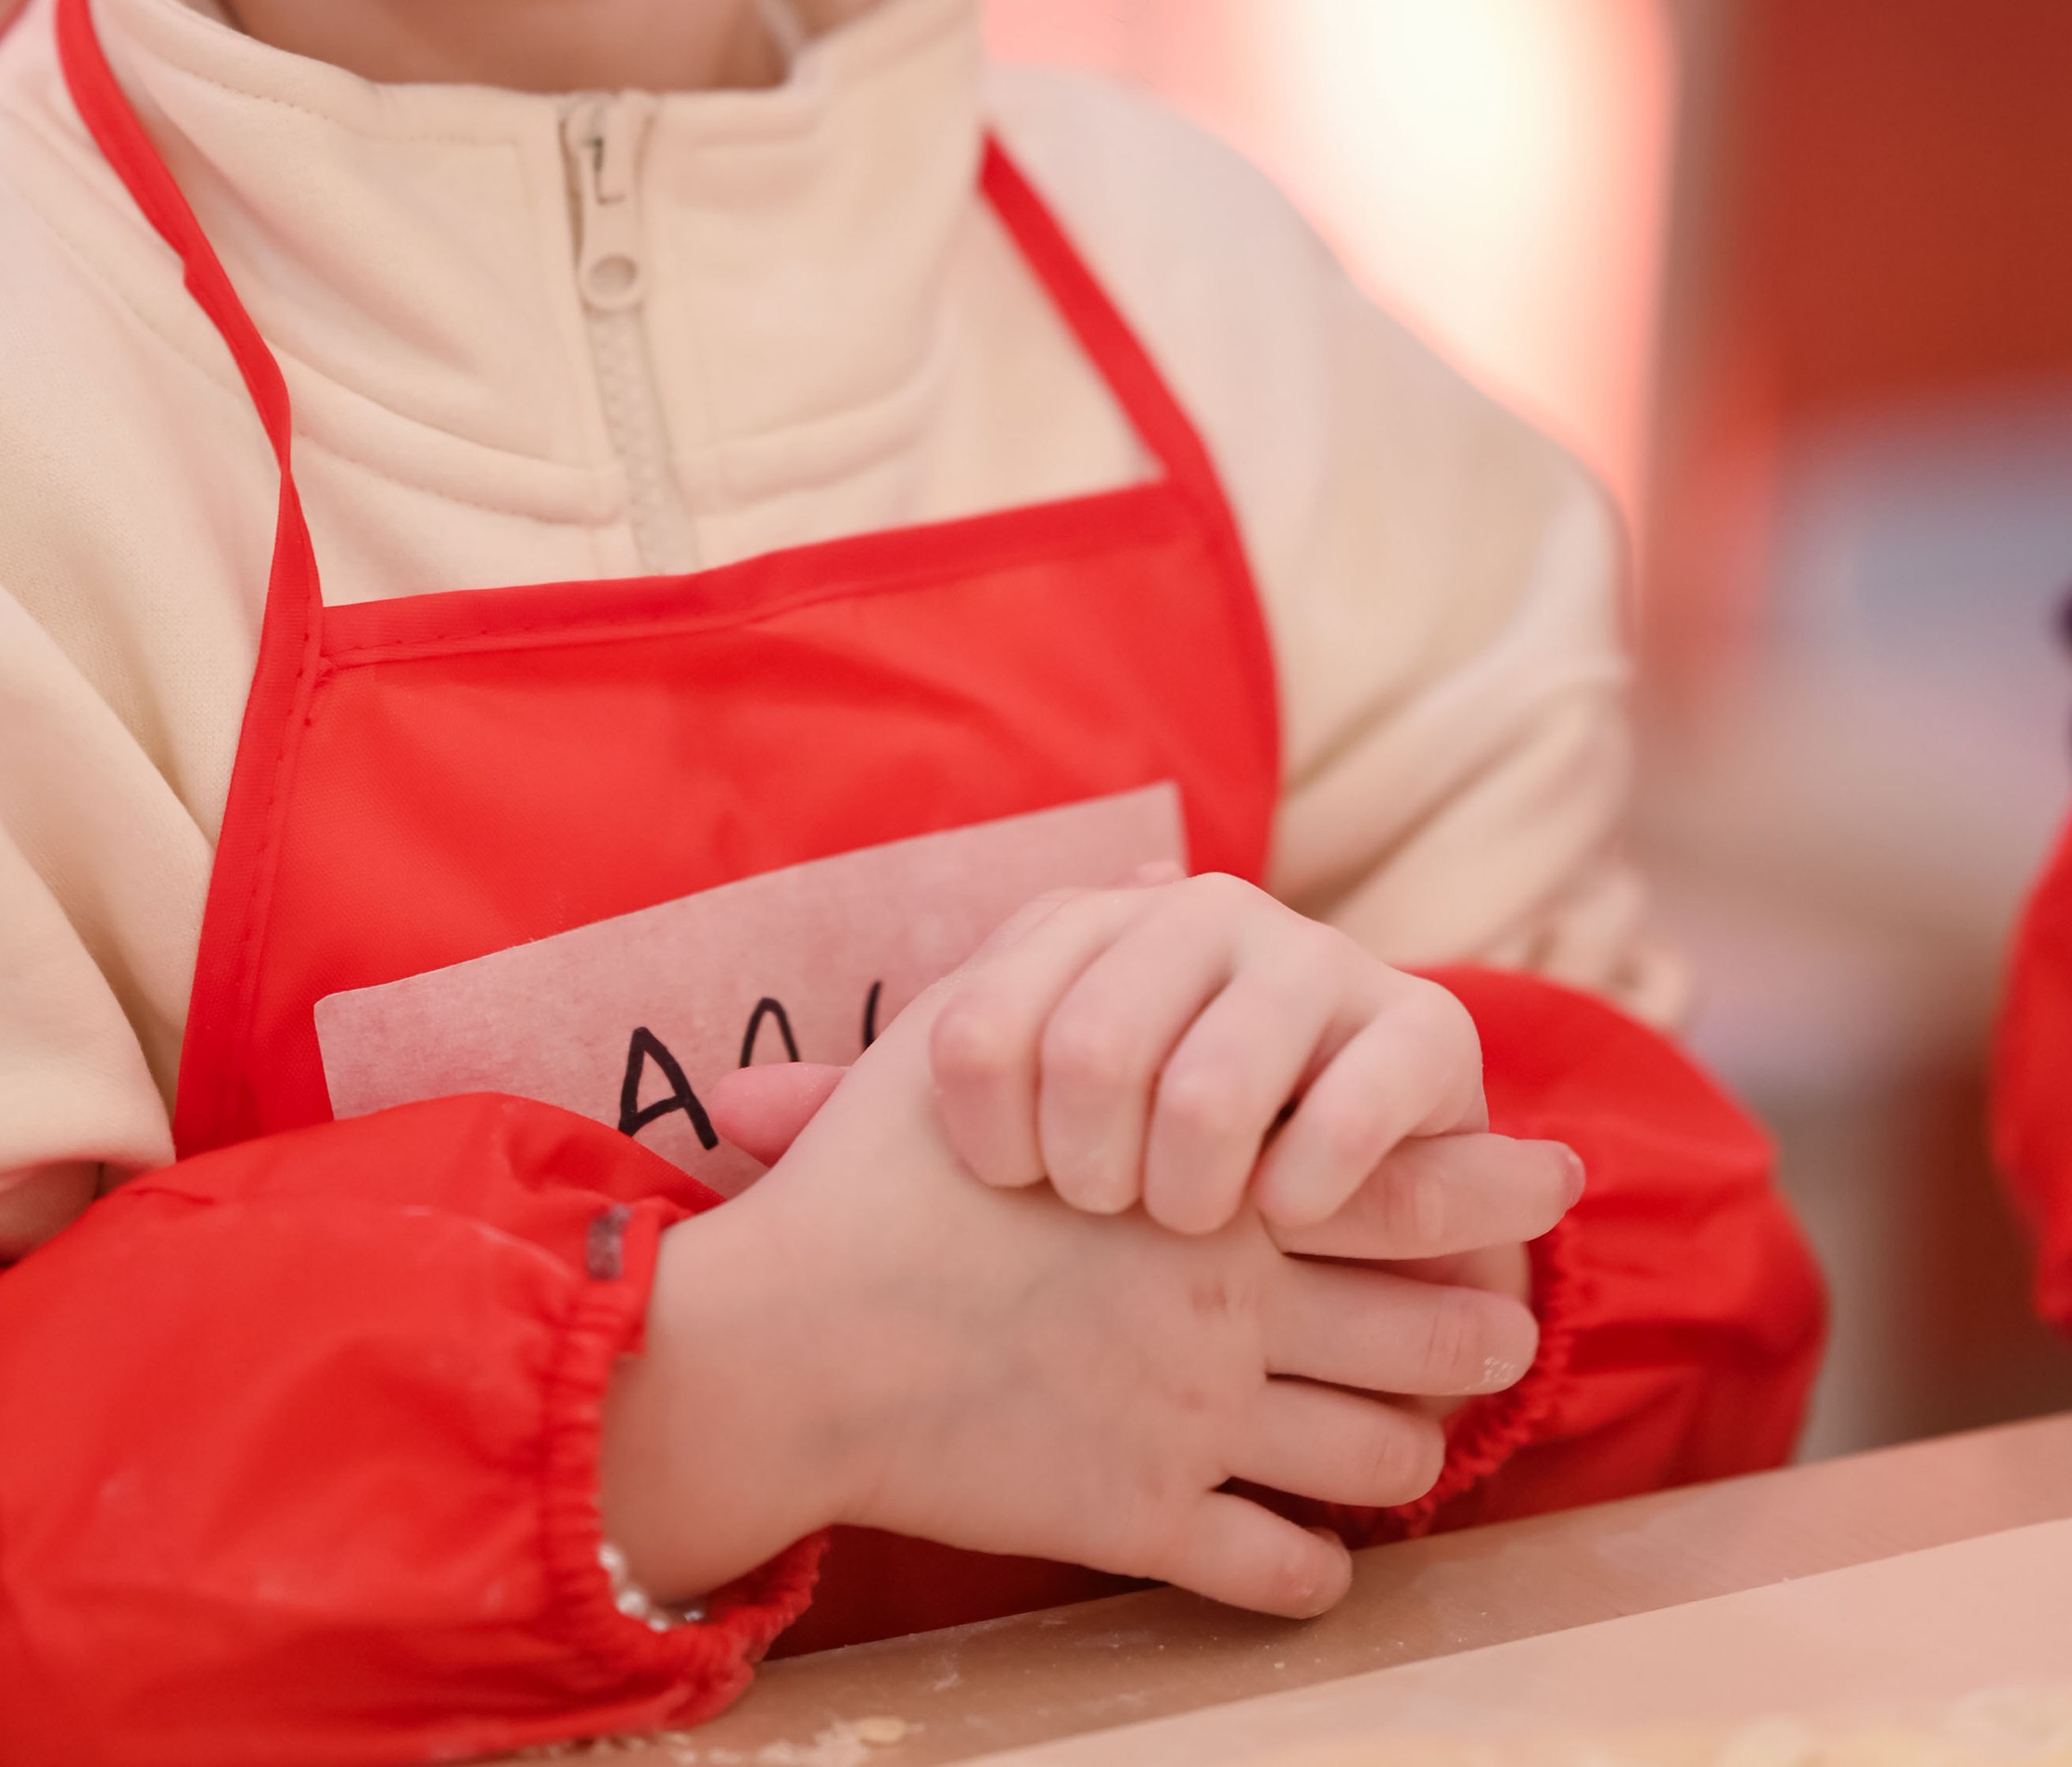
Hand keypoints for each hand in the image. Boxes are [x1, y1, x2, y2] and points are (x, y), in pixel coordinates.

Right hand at [601, 978, 1543, 1623]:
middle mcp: (1228, 1311)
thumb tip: (1159, 893)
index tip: (1553, 1175)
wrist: (797, 1339)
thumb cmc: (884, 1172)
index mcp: (1213, 1193)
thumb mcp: (983, 1021)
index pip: (1403, 1184)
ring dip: (1418, 1448)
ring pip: (1373, 1459)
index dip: (1493, 1183)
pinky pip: (1278, 1571)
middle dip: (1483, 1327)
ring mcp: (1193, 1427)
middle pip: (1421, 1333)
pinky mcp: (1141, 1524)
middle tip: (1508, 1322)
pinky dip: (1319, 1568)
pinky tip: (1323, 1556)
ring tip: (1429, 1434)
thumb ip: (1087, 956)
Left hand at [716, 873, 1581, 1262]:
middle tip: (1109, 1223)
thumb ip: (877, 1110)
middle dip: (1091, 1176)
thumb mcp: (1015, 1124)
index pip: (975, 1023)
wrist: (1337, 1174)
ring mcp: (1317, 963)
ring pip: (1215, 1092)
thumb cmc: (1142, 1157)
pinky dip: (1309, 1188)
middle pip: (1091, 1054)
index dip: (979, 1135)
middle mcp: (1198, 916)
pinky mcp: (1424, 1030)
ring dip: (1191, 1196)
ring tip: (1193, 1231)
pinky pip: (1350, 1111)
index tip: (1010, 1191)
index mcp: (1083, 926)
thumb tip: (722, 1101)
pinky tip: (1285, 1221)